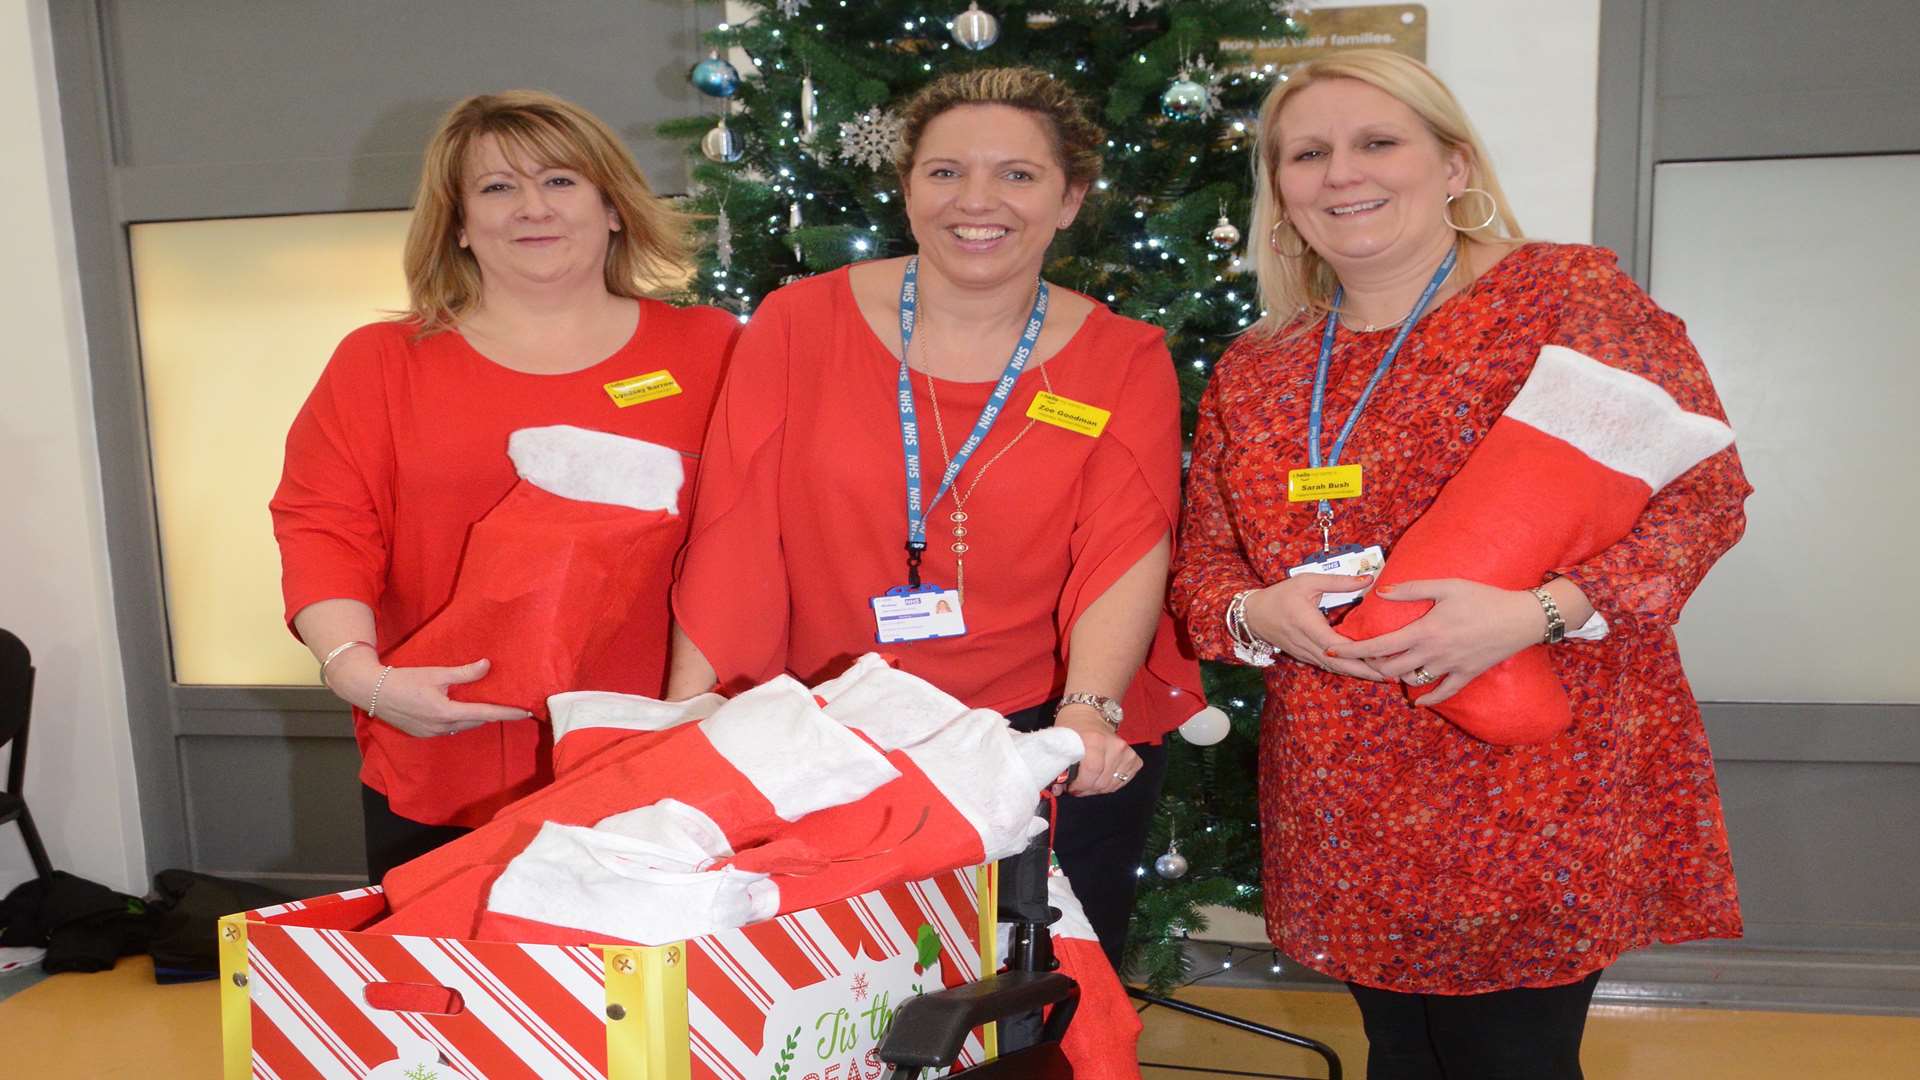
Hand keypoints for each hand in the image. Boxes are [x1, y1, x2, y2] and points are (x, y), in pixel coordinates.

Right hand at [327, 653, 529, 737]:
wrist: (373, 692)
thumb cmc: (404, 679)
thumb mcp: (436, 673)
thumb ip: (464, 673)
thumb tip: (487, 665)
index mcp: (447, 712)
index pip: (486, 713)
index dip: (507, 713)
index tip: (526, 712)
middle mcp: (442, 727)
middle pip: (477, 721)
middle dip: (494, 715)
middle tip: (512, 707)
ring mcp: (432, 733)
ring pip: (464, 726)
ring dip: (477, 717)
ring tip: (492, 707)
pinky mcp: (424, 734)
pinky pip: (451, 729)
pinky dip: (462, 720)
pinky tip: (465, 710)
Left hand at [1052, 705, 1142, 796]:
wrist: (1088, 715)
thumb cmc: (1073, 729)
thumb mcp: (1061, 743)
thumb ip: (1059, 767)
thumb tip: (1058, 790)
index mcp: (1094, 740)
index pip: (1092, 772)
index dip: (1080, 785)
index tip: (1072, 787)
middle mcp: (1113, 745)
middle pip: (1102, 782)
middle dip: (1087, 789)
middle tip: (1078, 785)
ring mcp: (1125, 751)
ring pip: (1112, 785)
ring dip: (1098, 788)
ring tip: (1088, 781)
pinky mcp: (1133, 757)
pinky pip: (1123, 781)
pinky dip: (1111, 783)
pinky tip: (1101, 777)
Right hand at [1242, 574, 1384, 680]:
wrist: (1252, 616)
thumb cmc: (1279, 595)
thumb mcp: (1307, 581)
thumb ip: (1338, 582)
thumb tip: (1368, 579)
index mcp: (1307, 625)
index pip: (1336, 643)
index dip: (1358, 652)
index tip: (1380, 655)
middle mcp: (1307, 644)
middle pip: (1340, 663)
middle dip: (1366, 670)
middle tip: (1391, 673)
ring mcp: (1306, 654)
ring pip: (1336, 668)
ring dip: (1359, 674)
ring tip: (1384, 675)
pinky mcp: (1306, 657)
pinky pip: (1329, 667)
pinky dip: (1348, 670)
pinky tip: (1364, 671)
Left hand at [1327, 578, 1543, 705]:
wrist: (1521, 617)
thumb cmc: (1483, 596)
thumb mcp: (1446, 586)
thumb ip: (1411, 589)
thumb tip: (1379, 592)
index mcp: (1424, 631)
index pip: (1379, 645)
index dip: (1353, 649)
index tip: (1333, 649)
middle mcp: (1433, 653)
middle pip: (1389, 668)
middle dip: (1369, 665)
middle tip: (1358, 658)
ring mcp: (1450, 667)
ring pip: (1412, 681)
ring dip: (1396, 676)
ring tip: (1385, 669)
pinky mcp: (1466, 675)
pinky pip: (1442, 692)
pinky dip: (1427, 697)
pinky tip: (1416, 699)